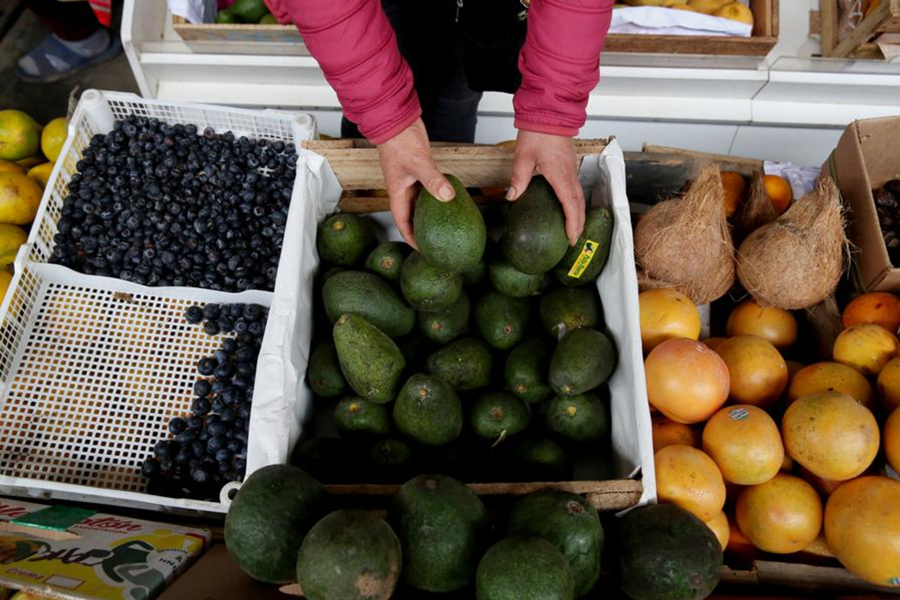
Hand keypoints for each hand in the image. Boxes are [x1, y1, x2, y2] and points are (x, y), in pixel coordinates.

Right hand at [377, 118, 454, 247]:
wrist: (397, 120)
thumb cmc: (399, 140)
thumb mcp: (417, 163)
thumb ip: (433, 180)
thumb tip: (448, 197)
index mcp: (397, 193)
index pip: (402, 223)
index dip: (411, 239)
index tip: (423, 251)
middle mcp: (403, 190)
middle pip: (411, 217)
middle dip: (421, 231)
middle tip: (436, 242)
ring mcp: (411, 181)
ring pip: (420, 204)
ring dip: (429, 215)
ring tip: (444, 226)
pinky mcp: (419, 172)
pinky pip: (428, 190)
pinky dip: (437, 197)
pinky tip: (448, 201)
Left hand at [507, 130, 584, 244]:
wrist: (550, 113)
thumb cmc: (538, 132)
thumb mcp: (524, 156)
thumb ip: (519, 178)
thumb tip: (512, 196)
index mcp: (560, 175)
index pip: (570, 205)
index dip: (572, 223)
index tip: (571, 237)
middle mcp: (570, 174)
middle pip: (579, 204)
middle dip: (578, 224)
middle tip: (573, 240)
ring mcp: (571, 170)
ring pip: (579, 197)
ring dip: (578, 214)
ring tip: (573, 229)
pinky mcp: (568, 166)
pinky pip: (576, 189)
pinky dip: (575, 203)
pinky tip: (568, 208)